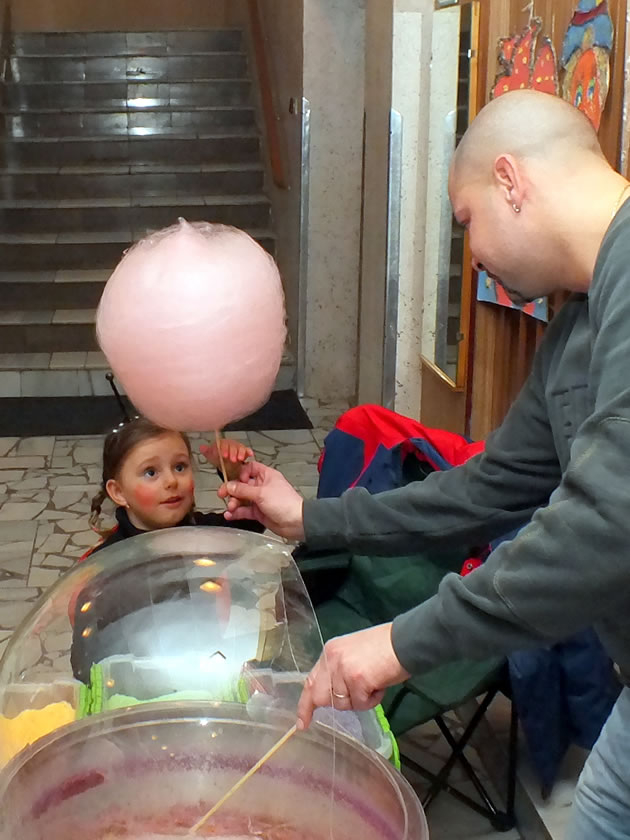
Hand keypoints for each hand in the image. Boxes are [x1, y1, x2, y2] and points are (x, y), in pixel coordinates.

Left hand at [200, 439, 253, 481]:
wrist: (225, 463)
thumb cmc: (218, 458)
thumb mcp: (211, 456)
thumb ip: (207, 452)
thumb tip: (201, 447)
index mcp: (221, 443)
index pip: (222, 444)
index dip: (223, 449)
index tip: (223, 455)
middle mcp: (230, 444)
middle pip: (232, 445)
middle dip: (232, 452)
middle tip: (232, 459)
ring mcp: (237, 447)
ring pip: (240, 447)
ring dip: (240, 453)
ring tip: (239, 459)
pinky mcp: (244, 451)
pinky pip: (247, 450)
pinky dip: (249, 451)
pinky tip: (250, 454)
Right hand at [217, 461, 305, 540]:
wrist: (296, 523)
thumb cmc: (285, 503)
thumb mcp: (261, 493)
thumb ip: (243, 490)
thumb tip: (229, 486)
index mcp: (266, 476)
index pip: (249, 468)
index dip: (240, 473)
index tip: (234, 480)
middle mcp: (262, 486)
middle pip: (242, 485)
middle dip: (232, 490)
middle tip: (222, 495)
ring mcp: (260, 500)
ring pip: (242, 499)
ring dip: (234, 503)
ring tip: (231, 508)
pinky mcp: (259, 512)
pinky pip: (244, 511)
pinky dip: (236, 513)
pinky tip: (230, 515)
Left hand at [296, 623, 410, 729]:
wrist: (405, 640)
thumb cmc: (384, 647)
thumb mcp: (352, 654)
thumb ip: (339, 671)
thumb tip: (333, 694)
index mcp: (329, 652)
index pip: (310, 681)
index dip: (305, 704)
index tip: (301, 723)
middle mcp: (331, 660)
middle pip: (321, 697)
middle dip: (340, 702)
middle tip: (360, 695)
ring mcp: (343, 669)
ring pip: (343, 704)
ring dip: (361, 700)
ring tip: (375, 681)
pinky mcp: (357, 679)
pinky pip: (360, 704)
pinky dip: (373, 700)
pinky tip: (380, 684)